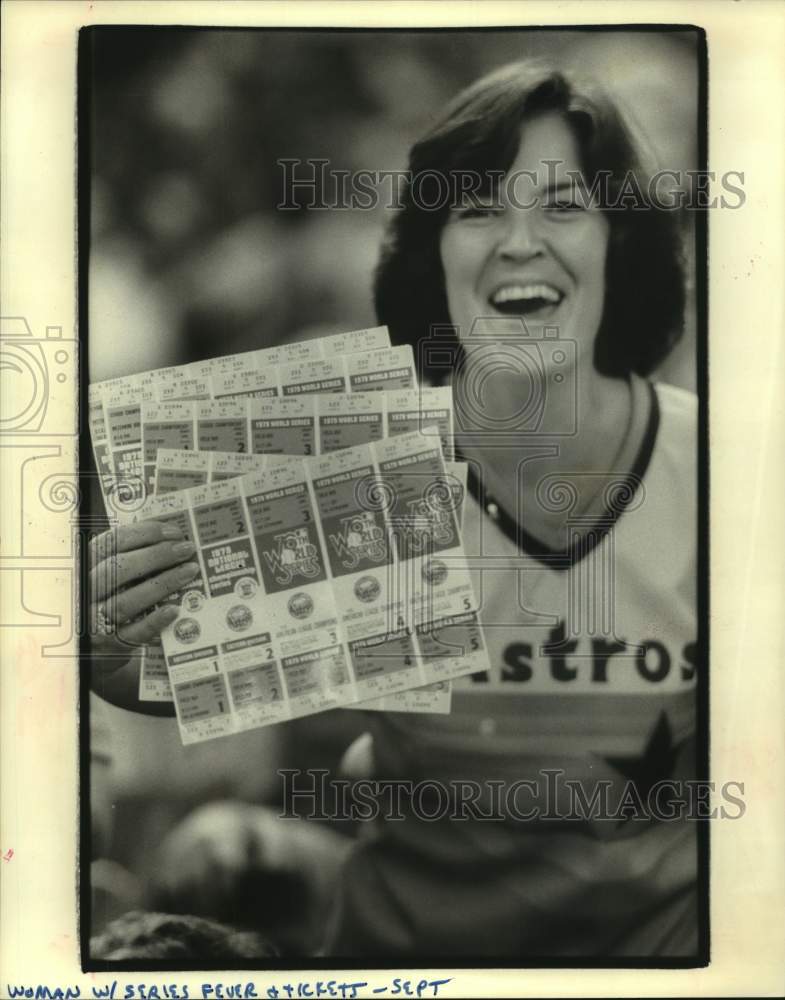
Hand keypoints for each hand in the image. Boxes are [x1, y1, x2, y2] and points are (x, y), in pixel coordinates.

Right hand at [89, 520, 200, 671]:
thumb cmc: (111, 594)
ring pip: (126, 601)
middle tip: (186, 549)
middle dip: (157, 555)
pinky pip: (133, 633)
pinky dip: (155, 621)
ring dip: (162, 584)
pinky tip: (175, 609)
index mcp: (87, 565)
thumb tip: (172, 536)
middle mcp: (87, 591)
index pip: (111, 542)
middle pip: (118, 569)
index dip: (144, 533)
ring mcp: (97, 619)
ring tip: (190, 571)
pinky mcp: (112, 644)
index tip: (174, 532)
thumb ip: (134, 552)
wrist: (95, 640)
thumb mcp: (112, 569)